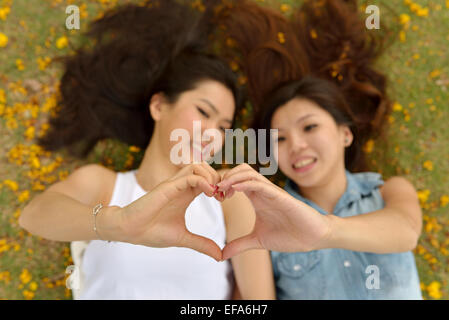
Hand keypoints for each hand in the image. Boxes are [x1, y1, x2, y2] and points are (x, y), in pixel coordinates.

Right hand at [117, 162, 223, 260]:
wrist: (129, 231)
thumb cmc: (152, 232)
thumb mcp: (183, 238)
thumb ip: (202, 244)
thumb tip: (220, 256)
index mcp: (186, 194)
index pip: (208, 178)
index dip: (220, 185)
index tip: (225, 199)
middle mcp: (181, 186)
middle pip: (205, 167)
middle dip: (219, 177)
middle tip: (223, 194)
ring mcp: (174, 185)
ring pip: (197, 166)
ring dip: (212, 176)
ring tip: (215, 193)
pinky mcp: (167, 187)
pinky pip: (189, 176)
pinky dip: (203, 181)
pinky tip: (209, 194)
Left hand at [217, 164, 332, 259]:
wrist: (313, 238)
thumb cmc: (289, 236)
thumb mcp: (258, 241)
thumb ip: (239, 245)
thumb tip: (221, 255)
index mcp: (256, 198)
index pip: (236, 180)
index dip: (222, 185)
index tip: (214, 197)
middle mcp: (262, 191)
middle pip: (240, 170)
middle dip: (225, 177)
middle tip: (216, 192)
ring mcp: (271, 192)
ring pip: (248, 172)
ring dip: (232, 177)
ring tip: (221, 190)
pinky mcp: (280, 196)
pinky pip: (260, 184)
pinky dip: (245, 184)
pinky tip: (234, 190)